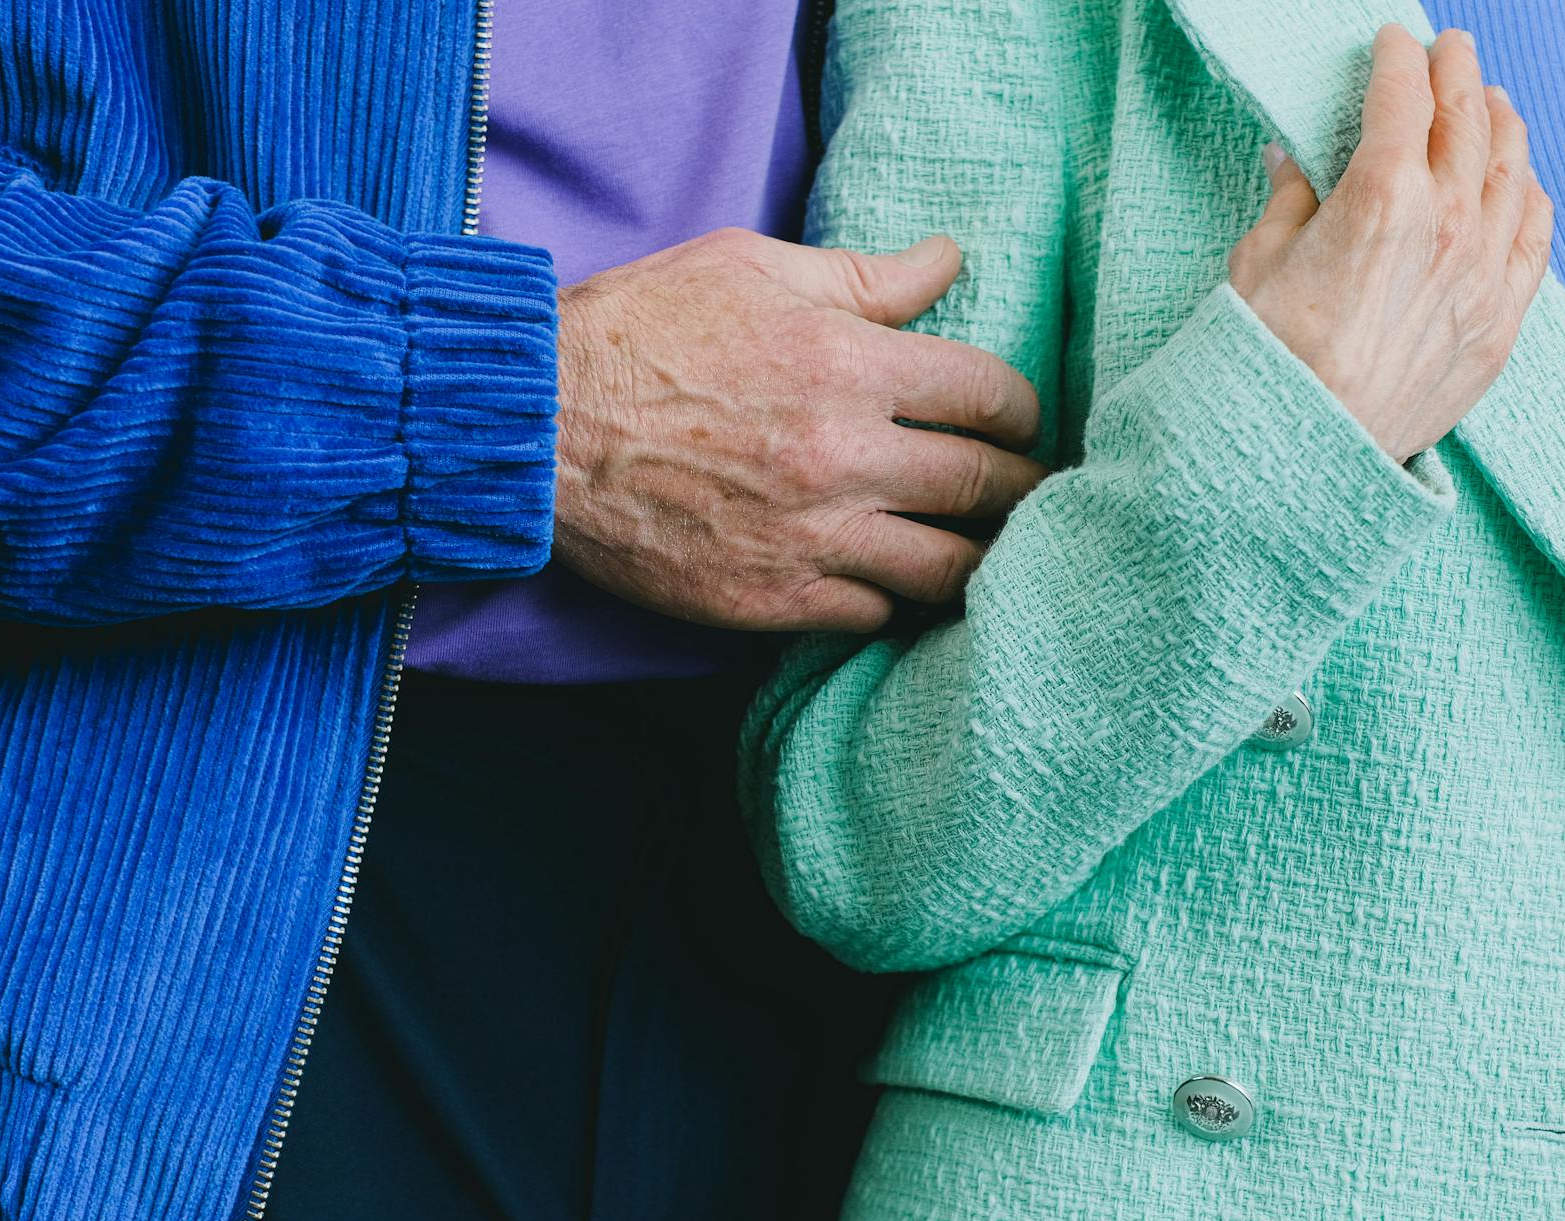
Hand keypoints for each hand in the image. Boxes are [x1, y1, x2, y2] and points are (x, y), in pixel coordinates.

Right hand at [552, 228, 1046, 631]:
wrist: (533, 426)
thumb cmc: (637, 330)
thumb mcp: (749, 268)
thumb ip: (863, 277)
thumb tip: (949, 259)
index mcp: (849, 363)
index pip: (991, 396)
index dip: (1022, 411)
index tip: (1019, 421)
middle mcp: (843, 455)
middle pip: (986, 488)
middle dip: (1022, 488)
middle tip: (1030, 491)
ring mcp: (810, 536)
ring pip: (945, 569)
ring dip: (977, 558)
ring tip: (988, 550)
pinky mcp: (769, 598)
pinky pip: (871, 615)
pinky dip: (889, 599)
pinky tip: (890, 581)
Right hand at [1226, 25, 1553, 460]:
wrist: (1304, 455)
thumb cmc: (1266, 364)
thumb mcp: (1257, 265)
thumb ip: (1288, 204)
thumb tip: (1292, 166)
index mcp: (1383, 196)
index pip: (1403, 97)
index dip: (1397, 59)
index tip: (1393, 43)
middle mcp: (1450, 224)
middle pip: (1467, 119)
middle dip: (1456, 73)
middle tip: (1449, 51)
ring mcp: (1484, 275)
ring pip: (1513, 170)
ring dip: (1502, 124)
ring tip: (1491, 103)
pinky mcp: (1500, 324)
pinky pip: (1535, 238)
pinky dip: (1531, 196)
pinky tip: (1521, 182)